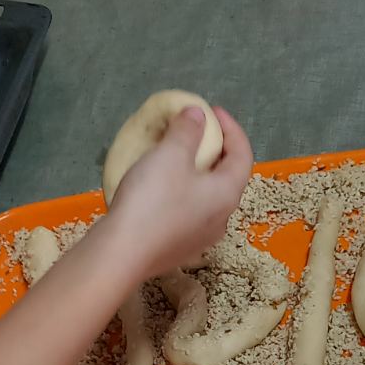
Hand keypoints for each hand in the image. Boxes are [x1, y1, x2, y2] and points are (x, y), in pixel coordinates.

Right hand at [105, 105, 252, 278]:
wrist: (121, 254)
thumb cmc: (152, 200)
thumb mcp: (170, 155)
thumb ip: (188, 130)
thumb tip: (198, 115)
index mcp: (227, 194)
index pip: (243, 154)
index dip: (231, 128)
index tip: (212, 110)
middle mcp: (221, 219)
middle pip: (226, 177)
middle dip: (214, 151)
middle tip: (195, 132)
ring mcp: (200, 238)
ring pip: (206, 197)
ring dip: (196, 173)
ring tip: (176, 158)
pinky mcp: (178, 248)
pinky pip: (186, 212)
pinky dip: (181, 192)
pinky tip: (160, 187)